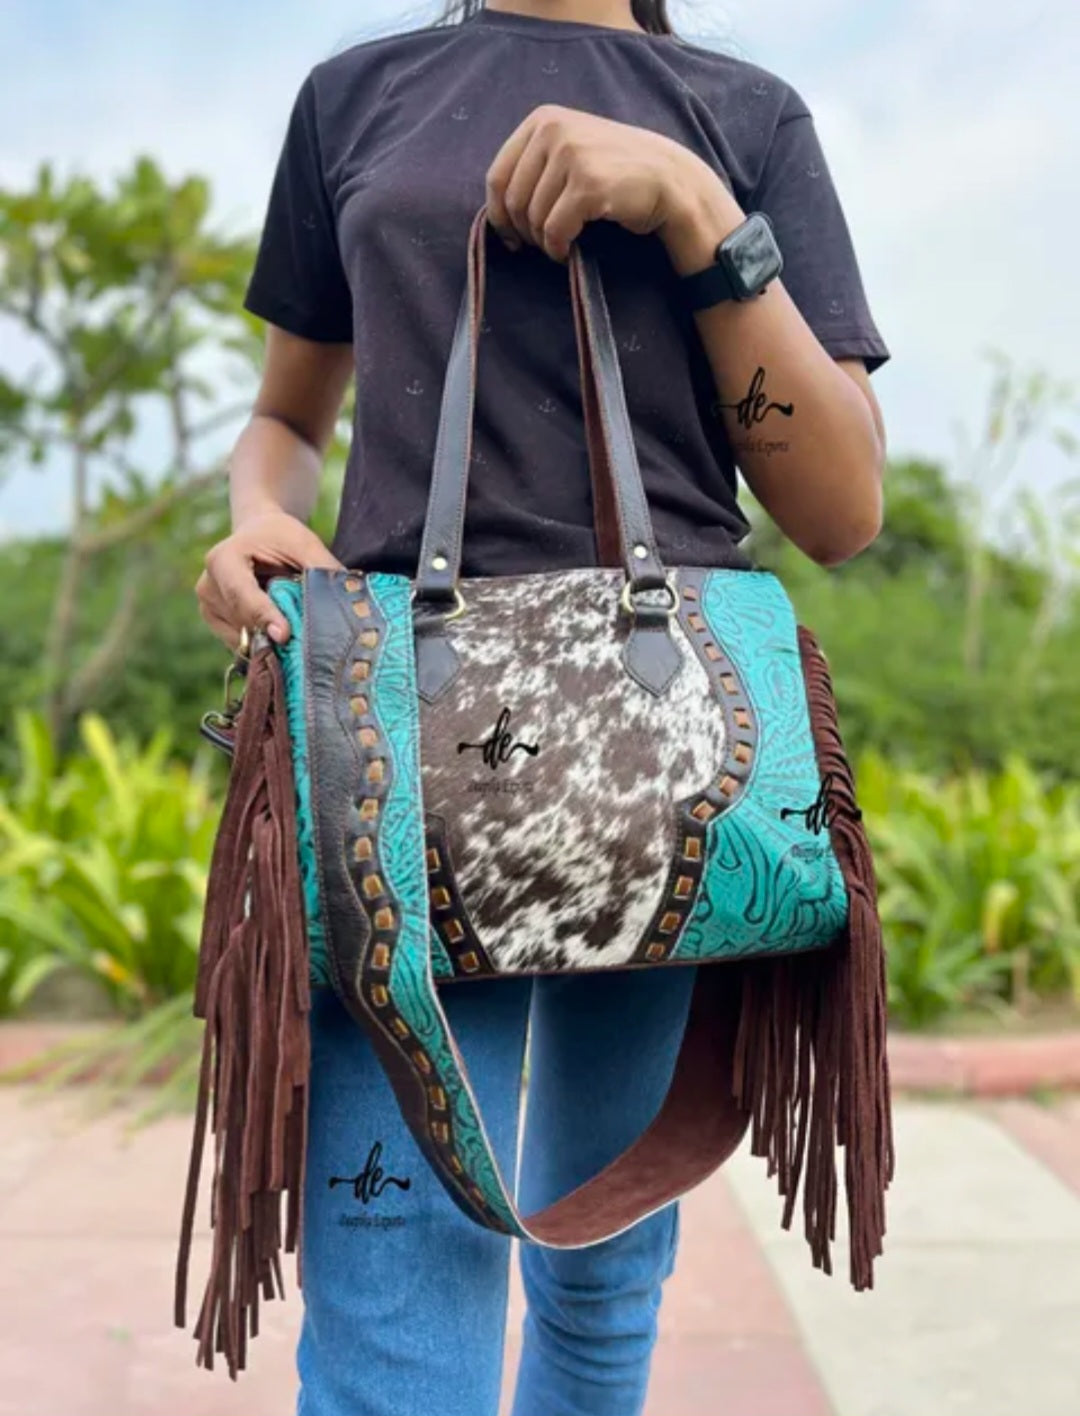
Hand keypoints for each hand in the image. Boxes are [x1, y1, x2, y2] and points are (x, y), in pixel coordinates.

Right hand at [195, 509, 343, 651]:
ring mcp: (208, 607)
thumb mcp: (304, 543)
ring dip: (270, 640)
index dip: (262, 615)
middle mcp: (208, 585)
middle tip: (306, 643)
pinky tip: (280, 631)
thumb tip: (348, 598)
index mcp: (223, 559)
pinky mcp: (215, 623)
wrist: (257, 535)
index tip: (284, 635)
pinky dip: (263, 642)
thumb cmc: (281, 537)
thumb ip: (321, 568)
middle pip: (243, 621)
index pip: (241, 594)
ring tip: (294, 627)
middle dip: (273, 634)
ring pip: (243, 637)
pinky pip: (242, 643)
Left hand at [484, 103, 723, 262]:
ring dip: (543, 243)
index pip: (497, 176)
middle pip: (512, 200)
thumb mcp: (571, 149)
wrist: (668, 180)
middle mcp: (553, 130)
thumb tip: (497, 209)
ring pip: (532, 218)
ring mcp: (571, 155)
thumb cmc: (616, 173)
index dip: (498, 215)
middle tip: (542, 245)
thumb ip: (535, 164)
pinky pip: (554, 231)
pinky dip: (557, 250)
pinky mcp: (588, 184)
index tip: (512, 236)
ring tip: (560, 245)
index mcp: (542, 119)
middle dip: (523, 232)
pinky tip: (568, 251)